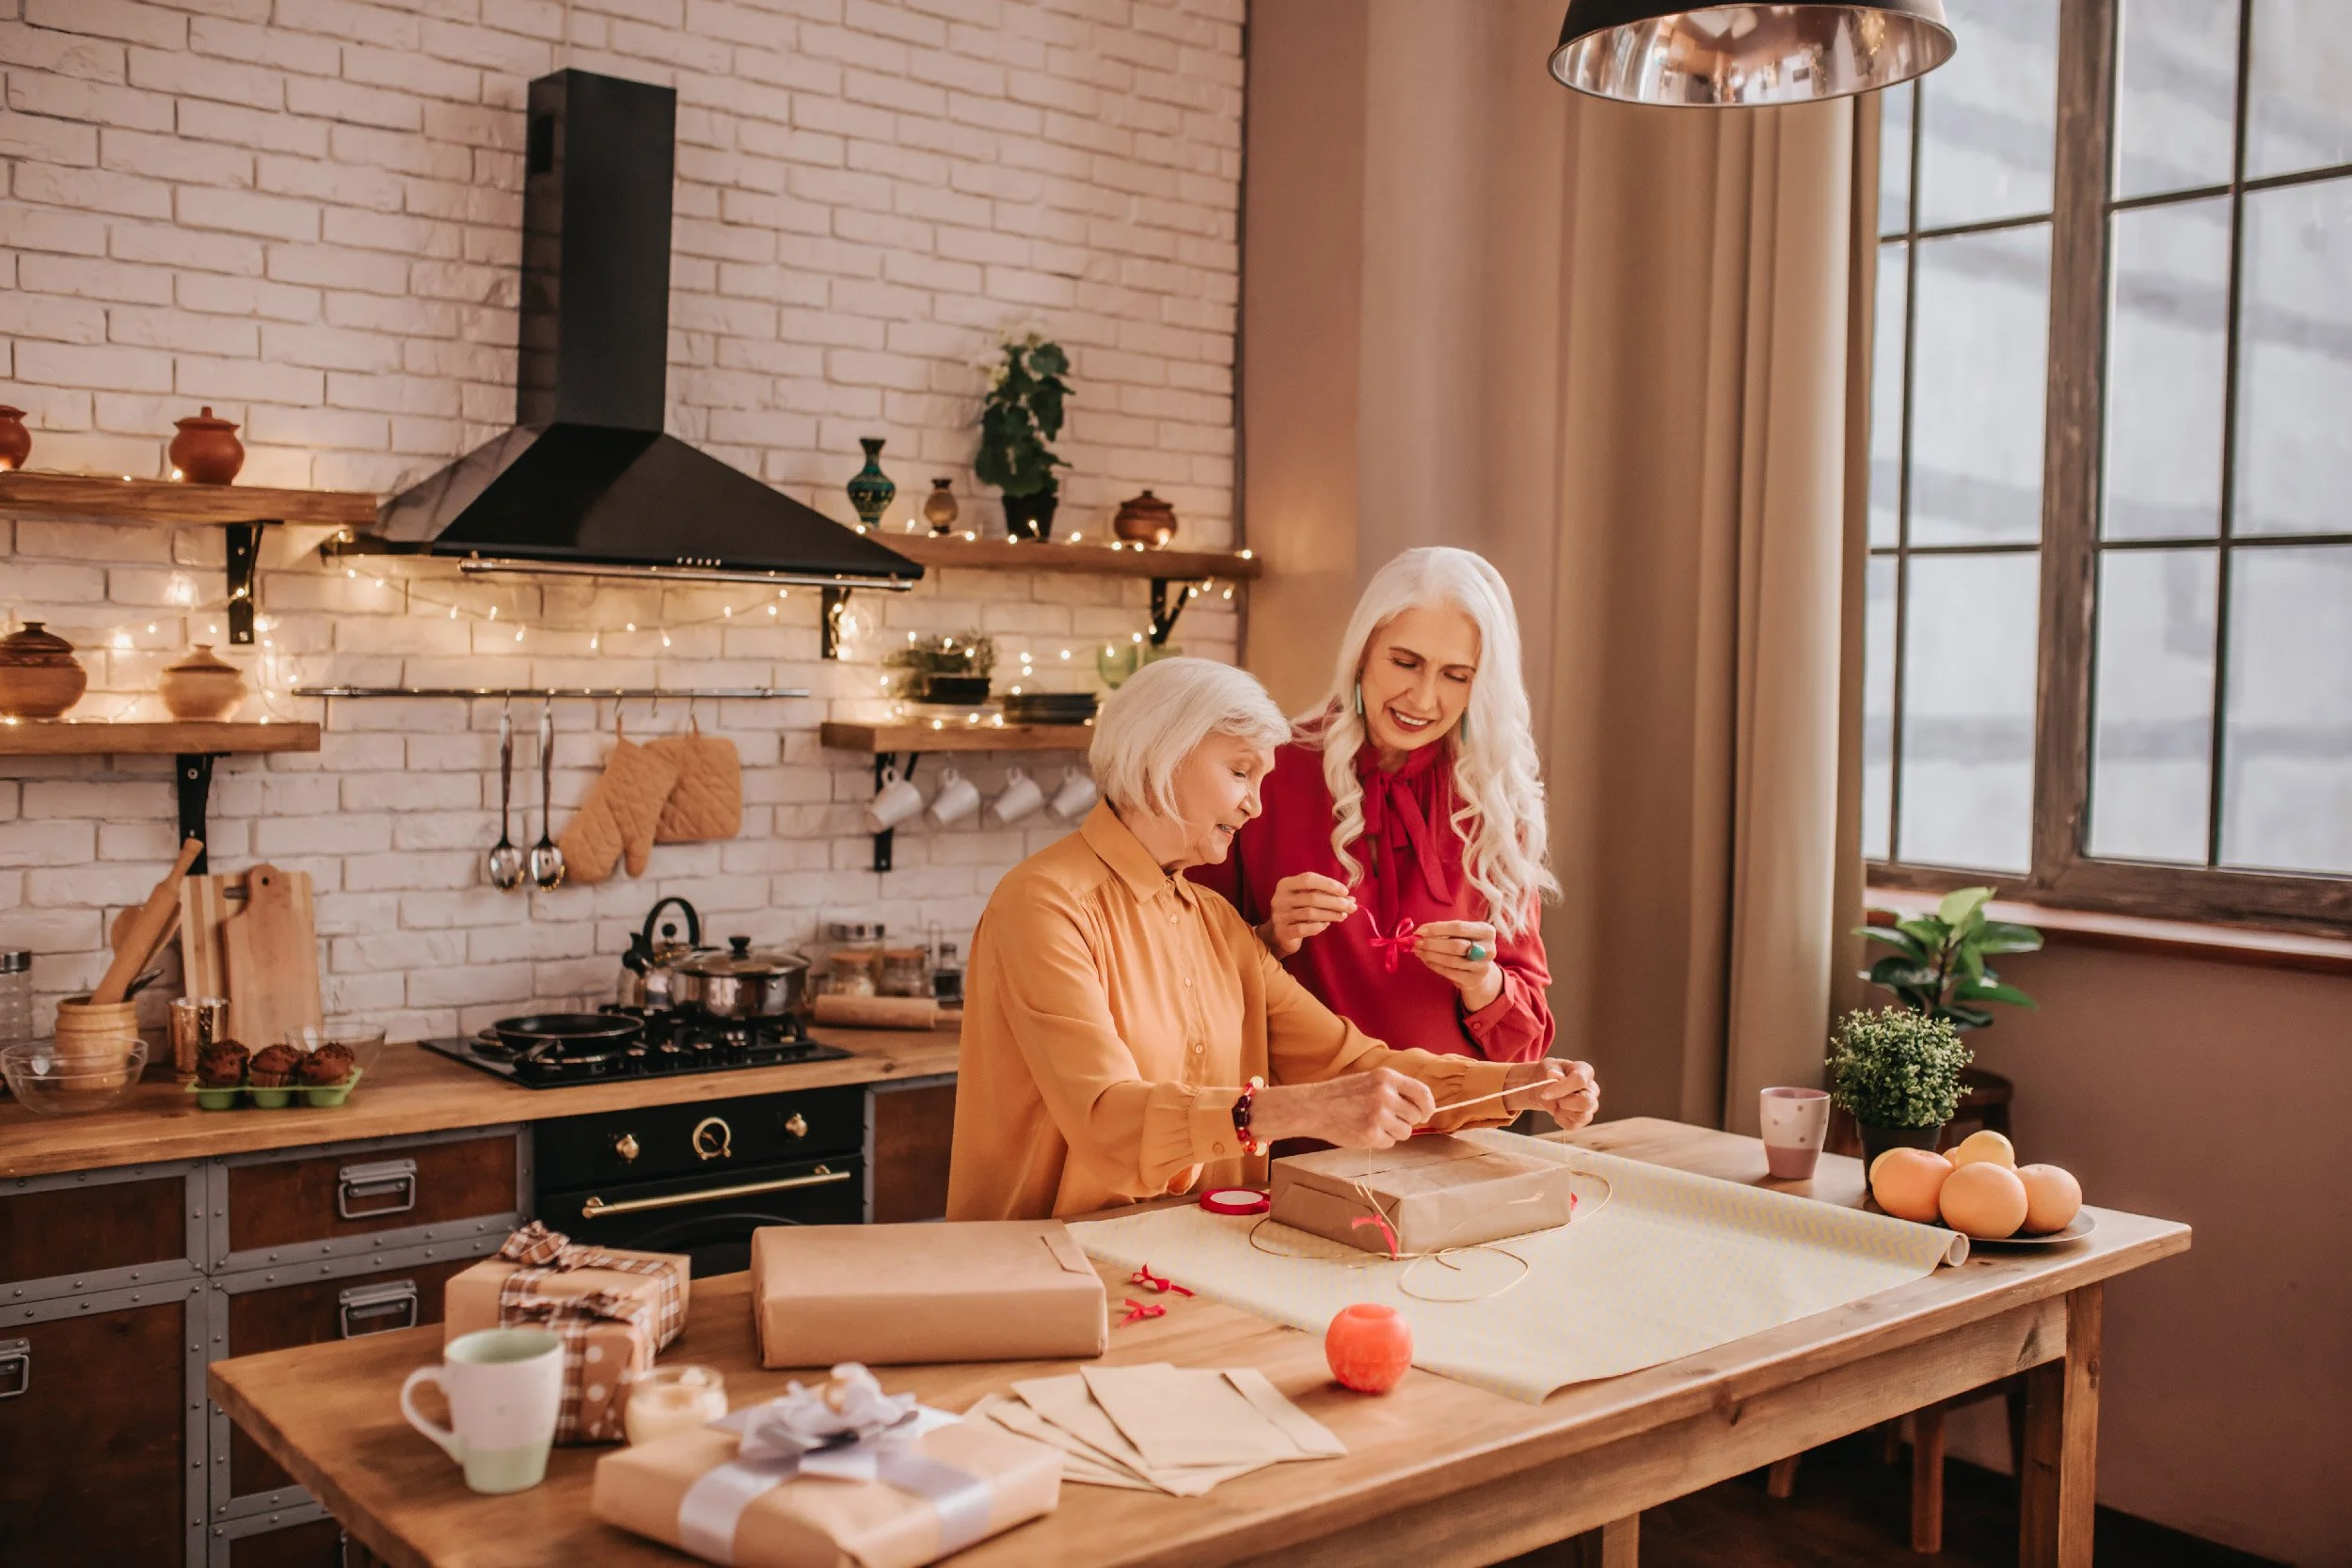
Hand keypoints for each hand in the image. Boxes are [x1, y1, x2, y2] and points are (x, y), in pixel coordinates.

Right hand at [1250, 1068, 1433, 1148]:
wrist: (1313, 1107)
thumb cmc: (1341, 1095)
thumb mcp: (1369, 1080)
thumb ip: (1394, 1089)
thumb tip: (1421, 1108)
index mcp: (1386, 1077)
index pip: (1423, 1093)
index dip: (1428, 1106)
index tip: (1425, 1114)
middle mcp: (1385, 1094)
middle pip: (1415, 1115)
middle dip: (1406, 1120)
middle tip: (1388, 1119)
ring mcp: (1378, 1115)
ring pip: (1405, 1132)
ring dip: (1394, 1132)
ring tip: (1373, 1124)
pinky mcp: (1371, 1134)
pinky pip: (1390, 1142)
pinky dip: (1380, 1140)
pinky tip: (1363, 1131)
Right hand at [1258, 872, 1355, 956]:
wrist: (1280, 934)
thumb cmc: (1298, 911)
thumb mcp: (1309, 899)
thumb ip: (1327, 896)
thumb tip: (1351, 899)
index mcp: (1285, 885)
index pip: (1308, 879)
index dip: (1328, 884)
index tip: (1345, 891)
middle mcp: (1280, 898)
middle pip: (1312, 897)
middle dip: (1335, 902)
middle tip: (1351, 906)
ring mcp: (1280, 916)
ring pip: (1310, 913)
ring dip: (1331, 914)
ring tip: (1343, 915)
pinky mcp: (1283, 932)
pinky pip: (1304, 929)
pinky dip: (1318, 926)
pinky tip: (1326, 925)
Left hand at [1412, 919, 1502, 1010]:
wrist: (1479, 970)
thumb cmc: (1466, 945)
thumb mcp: (1461, 934)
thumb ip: (1443, 931)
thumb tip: (1419, 932)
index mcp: (1487, 931)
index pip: (1458, 927)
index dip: (1437, 929)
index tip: (1419, 930)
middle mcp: (1489, 949)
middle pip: (1455, 945)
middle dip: (1432, 944)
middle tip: (1416, 942)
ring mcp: (1482, 967)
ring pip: (1451, 961)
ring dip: (1430, 955)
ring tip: (1418, 951)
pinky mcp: (1473, 980)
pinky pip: (1449, 972)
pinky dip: (1434, 965)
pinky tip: (1426, 960)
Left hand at [1499, 1059, 1597, 1128]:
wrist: (1545, 1087)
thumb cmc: (1549, 1074)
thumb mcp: (1547, 1067)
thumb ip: (1551, 1070)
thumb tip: (1552, 1074)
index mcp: (1585, 1071)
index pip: (1580, 1080)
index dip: (1561, 1088)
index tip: (1545, 1093)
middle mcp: (1592, 1089)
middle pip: (1586, 1103)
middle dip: (1565, 1103)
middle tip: (1553, 1098)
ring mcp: (1590, 1105)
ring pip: (1582, 1117)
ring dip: (1562, 1112)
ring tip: (1556, 1103)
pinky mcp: (1584, 1118)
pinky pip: (1573, 1125)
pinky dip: (1560, 1119)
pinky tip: (1557, 1110)